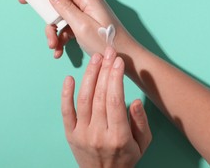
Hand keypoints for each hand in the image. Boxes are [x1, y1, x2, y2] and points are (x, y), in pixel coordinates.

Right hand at [18, 0, 136, 57]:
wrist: (123, 57)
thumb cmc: (106, 42)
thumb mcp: (81, 26)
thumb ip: (64, 8)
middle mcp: (84, 0)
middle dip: (41, 2)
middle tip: (23, 1)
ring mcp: (84, 11)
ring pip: (59, 13)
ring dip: (52, 29)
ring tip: (53, 45)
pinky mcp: (83, 22)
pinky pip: (66, 24)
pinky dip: (60, 36)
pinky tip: (59, 50)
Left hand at [61, 47, 151, 167]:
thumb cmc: (125, 157)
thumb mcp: (143, 144)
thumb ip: (141, 122)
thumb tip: (135, 101)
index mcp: (119, 136)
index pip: (115, 101)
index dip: (116, 78)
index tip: (118, 61)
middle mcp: (98, 134)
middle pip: (100, 96)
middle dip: (104, 70)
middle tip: (108, 51)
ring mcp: (82, 134)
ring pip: (84, 99)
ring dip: (89, 76)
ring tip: (95, 59)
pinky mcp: (70, 134)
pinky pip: (66, 111)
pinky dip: (66, 93)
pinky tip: (70, 77)